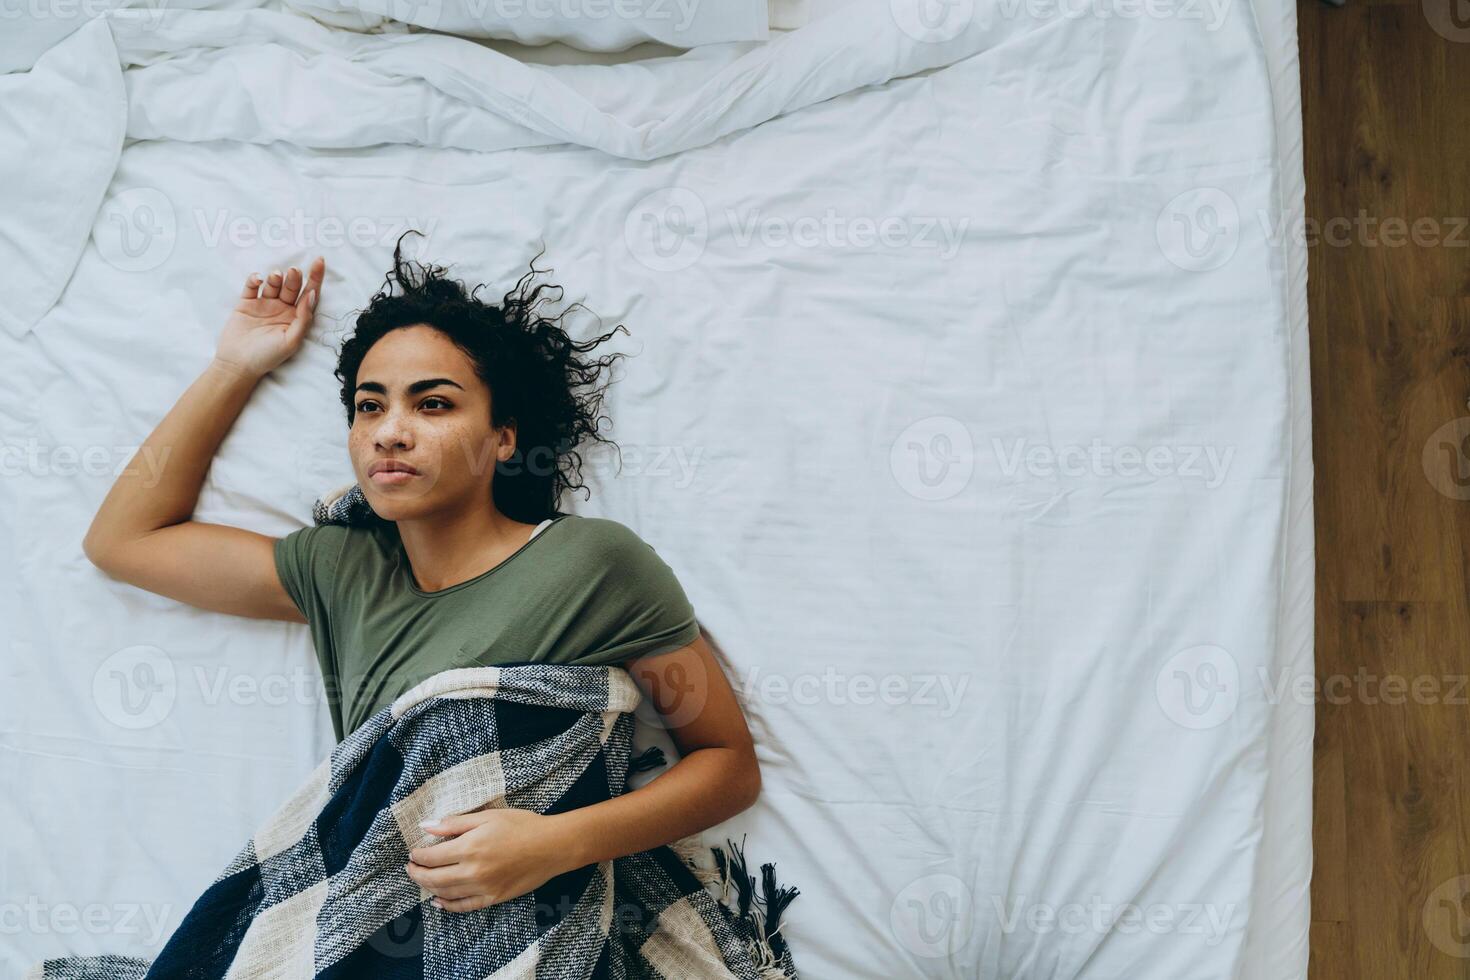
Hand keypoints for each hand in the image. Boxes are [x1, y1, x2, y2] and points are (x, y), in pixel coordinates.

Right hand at [214, 258, 325, 378]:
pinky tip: (258, 279)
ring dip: (276, 278)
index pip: (309, 294)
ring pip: (273, 285)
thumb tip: (312, 295)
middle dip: (294, 277)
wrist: (238, 364)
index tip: (320, 261)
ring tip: (276, 276)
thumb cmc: (268, 356)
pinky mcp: (246, 303)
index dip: (315, 278)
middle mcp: (282, 309)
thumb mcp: (292, 340)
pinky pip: (251, 287)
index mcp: (296, 318)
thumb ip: (304, 318)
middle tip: (293, 272)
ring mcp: (264, 305)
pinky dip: (255, 279)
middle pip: (292, 287)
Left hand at [406, 809, 580, 912]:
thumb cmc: (522, 825)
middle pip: (433, 877)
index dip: (417, 856)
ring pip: (445, 893)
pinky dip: (447, 905)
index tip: (413, 852)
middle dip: (417, 873)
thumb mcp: (487, 816)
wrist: (552, 846)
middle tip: (410, 868)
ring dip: (428, 888)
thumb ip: (454, 824)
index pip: (431, 856)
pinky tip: (439, 901)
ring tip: (422, 880)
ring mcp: (483, 888)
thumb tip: (426, 826)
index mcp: (469, 847)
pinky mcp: (493, 898)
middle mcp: (472, 871)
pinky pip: (464, 906)